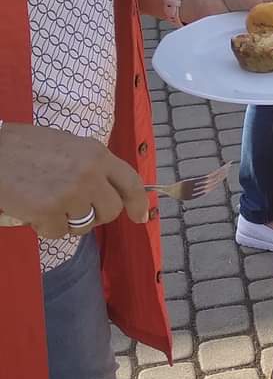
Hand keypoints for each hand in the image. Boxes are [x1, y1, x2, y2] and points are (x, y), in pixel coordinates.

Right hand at [0, 122, 147, 238]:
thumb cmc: (25, 147)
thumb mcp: (68, 146)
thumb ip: (92, 166)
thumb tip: (111, 189)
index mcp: (96, 153)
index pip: (131, 182)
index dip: (138, 203)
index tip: (141, 217)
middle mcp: (89, 173)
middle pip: (111, 210)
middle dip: (97, 215)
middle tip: (76, 210)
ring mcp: (71, 193)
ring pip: (85, 224)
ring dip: (67, 220)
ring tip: (48, 202)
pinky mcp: (49, 211)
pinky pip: (58, 232)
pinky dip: (45, 227)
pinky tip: (32, 209)